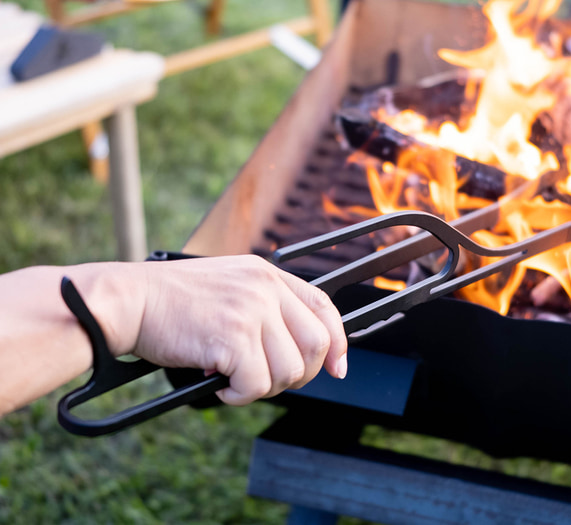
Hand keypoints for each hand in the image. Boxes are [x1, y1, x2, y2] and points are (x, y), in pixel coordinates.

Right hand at [127, 255, 347, 404]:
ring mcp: (251, 311)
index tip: (338, 368)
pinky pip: (257, 385)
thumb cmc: (172, 302)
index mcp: (267, 275)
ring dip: (264, 387)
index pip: (324, 307)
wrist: (129, 301)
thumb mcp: (230, 287)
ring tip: (234, 381)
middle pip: (316, 345)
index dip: (338, 342)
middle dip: (299, 375)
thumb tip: (295, 353)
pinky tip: (219, 386)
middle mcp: (265, 288)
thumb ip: (265, 309)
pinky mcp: (233, 337)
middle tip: (266, 380)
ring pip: (289, 371)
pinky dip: (239, 396)